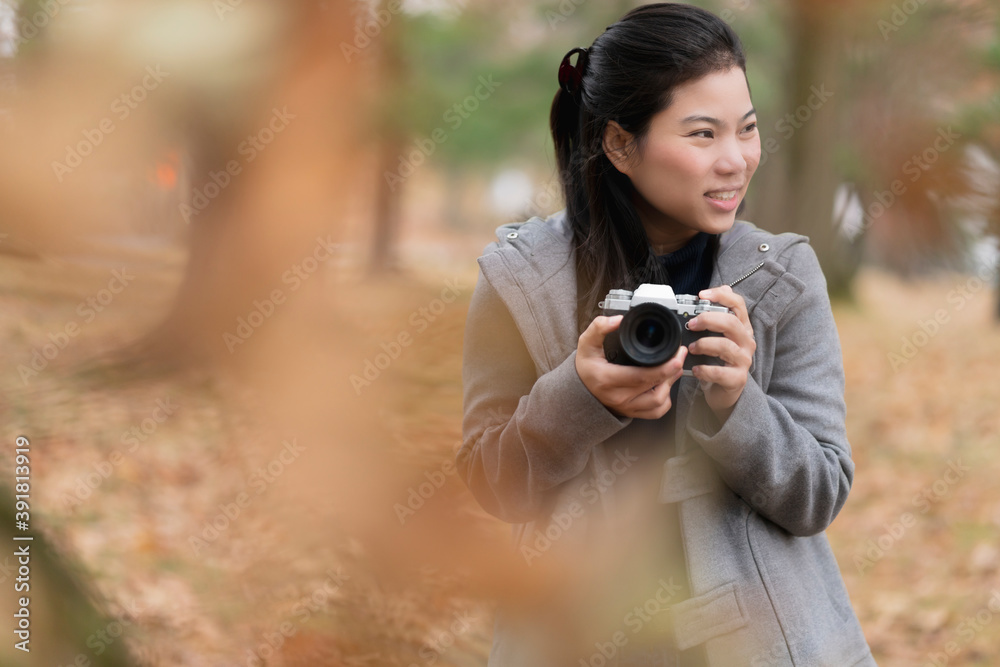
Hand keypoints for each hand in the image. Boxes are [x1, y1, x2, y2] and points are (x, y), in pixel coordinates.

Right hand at [575, 315, 687, 419]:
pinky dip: (666, 400)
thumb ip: (599, 328)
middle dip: (672, 371)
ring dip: (670, 384)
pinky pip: (656, 412)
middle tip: (679, 355)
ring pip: (658, 402)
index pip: (641, 377)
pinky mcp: (632, 413)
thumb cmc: (585, 367)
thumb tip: (618, 320)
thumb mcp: (586, 344)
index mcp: (607, 379)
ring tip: (674, 368)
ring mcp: (626, 407)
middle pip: (655, 389)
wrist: (579, 391)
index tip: (675, 356)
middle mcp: (618, 397)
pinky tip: (665, 385)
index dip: (663, 368)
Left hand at [685, 285, 754, 420]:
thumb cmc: (719, 360)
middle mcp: (746, 342)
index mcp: (742, 327)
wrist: (725, 391)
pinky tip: (695, 369)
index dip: (721, 296)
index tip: (702, 295)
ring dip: (704, 344)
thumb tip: (705, 295)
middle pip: (731, 323)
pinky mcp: (737, 379)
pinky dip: (705, 370)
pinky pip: (720, 372)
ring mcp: (743, 360)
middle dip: (708, 320)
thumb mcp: (718, 337)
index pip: (738, 304)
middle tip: (691, 324)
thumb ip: (713, 318)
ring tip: (691, 348)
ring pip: (725, 346)